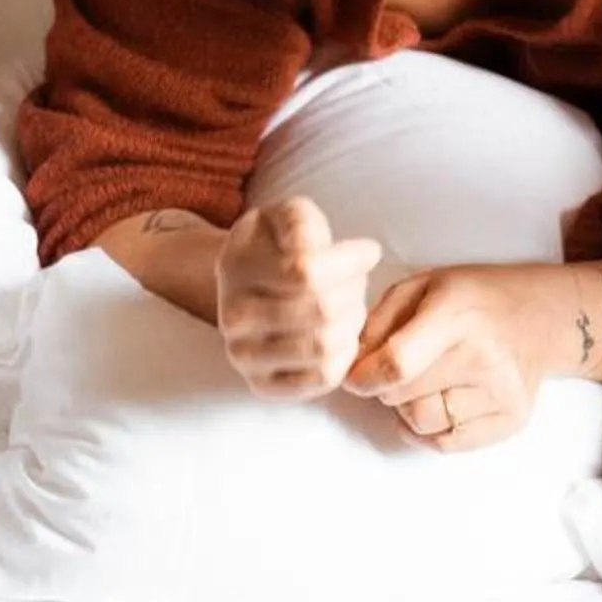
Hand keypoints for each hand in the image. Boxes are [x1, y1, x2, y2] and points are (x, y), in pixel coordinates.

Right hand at [215, 198, 379, 399]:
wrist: (247, 286)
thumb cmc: (277, 245)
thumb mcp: (287, 216)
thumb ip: (299, 221)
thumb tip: (313, 247)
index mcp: (236, 267)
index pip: (307, 272)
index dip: (350, 261)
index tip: (369, 251)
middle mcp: (233, 317)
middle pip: (322, 311)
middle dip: (354, 292)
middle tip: (357, 281)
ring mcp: (244, 356)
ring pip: (324, 348)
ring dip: (351, 324)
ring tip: (349, 306)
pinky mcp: (262, 385)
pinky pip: (321, 379)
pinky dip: (343, 357)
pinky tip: (339, 334)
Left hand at [345, 264, 553, 451]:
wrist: (541, 316)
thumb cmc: (474, 298)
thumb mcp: (422, 286)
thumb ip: (380, 321)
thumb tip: (354, 366)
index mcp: (457, 314)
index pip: (398, 362)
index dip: (364, 377)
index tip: (355, 377)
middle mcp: (483, 356)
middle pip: (404, 397)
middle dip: (385, 388)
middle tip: (396, 371)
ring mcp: (501, 392)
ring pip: (422, 424)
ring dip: (406, 411)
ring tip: (420, 386)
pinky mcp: (512, 419)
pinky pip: (447, 445)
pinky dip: (428, 431)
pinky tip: (436, 404)